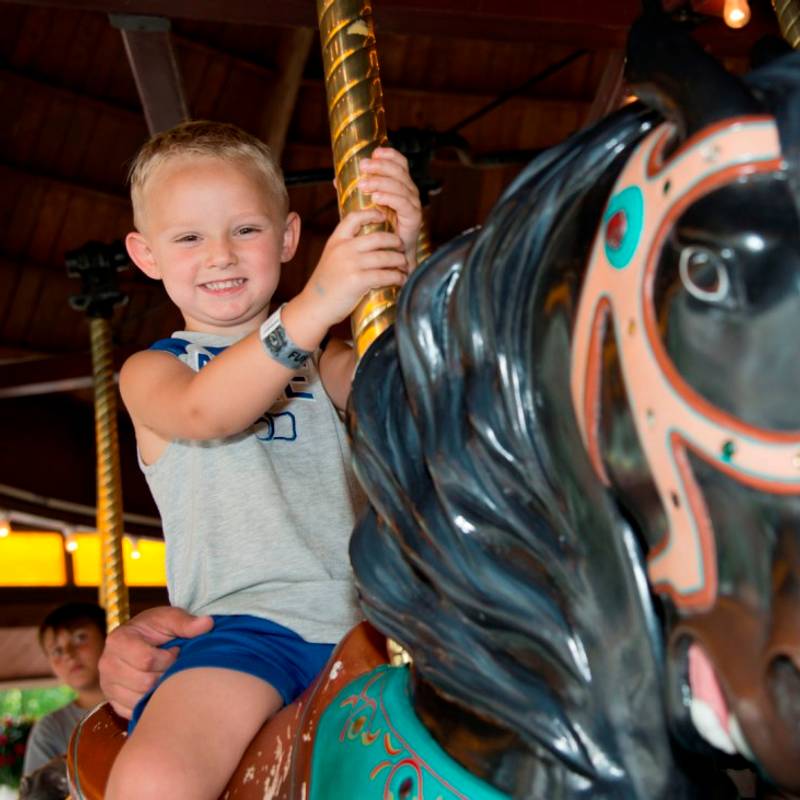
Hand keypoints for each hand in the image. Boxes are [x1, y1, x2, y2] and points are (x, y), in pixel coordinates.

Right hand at [98, 606, 212, 718]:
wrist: (144, 638)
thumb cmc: (158, 628)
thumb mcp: (171, 618)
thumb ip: (186, 622)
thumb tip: (208, 624)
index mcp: (118, 640)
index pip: (146, 660)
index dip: (168, 658)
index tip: (176, 650)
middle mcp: (106, 664)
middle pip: (143, 683)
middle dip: (165, 675)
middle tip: (173, 665)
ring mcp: (108, 685)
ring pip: (139, 700)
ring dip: (159, 690)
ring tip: (165, 674)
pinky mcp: (113, 701)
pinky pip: (134, 711)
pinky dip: (150, 702)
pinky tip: (158, 688)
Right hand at [289, 208, 410, 341]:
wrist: (314, 306)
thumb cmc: (325, 286)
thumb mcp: (331, 259)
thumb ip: (346, 249)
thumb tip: (368, 245)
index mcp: (336, 241)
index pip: (354, 218)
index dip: (371, 213)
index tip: (383, 216)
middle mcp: (344, 249)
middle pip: (378, 237)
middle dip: (395, 241)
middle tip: (402, 246)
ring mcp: (351, 264)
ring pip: (385, 257)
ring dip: (400, 261)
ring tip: (405, 265)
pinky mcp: (358, 281)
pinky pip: (385, 275)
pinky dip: (397, 277)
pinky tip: (401, 280)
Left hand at [357, 147, 422, 269]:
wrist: (393, 256)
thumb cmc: (379, 230)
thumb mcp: (365, 207)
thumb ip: (355, 193)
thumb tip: (335, 180)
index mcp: (400, 186)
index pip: (400, 164)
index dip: (390, 155)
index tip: (374, 152)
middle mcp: (409, 192)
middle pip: (399, 172)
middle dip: (380, 166)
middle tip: (363, 166)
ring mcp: (413, 205)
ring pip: (400, 186)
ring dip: (381, 182)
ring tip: (364, 184)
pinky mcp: (414, 218)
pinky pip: (403, 204)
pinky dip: (389, 198)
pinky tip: (376, 198)